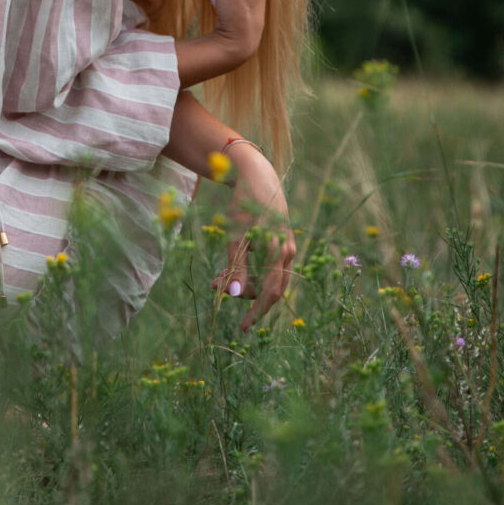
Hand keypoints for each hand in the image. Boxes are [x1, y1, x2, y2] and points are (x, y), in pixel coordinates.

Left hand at [209, 144, 294, 330]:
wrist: (258, 177)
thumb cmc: (244, 204)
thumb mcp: (235, 236)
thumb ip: (236, 266)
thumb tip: (234, 294)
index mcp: (277, 251)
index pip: (270, 293)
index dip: (256, 312)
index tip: (242, 327)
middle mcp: (286, 251)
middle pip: (270, 288)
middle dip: (245, 294)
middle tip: (216, 287)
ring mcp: (286, 246)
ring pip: (268, 277)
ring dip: (245, 282)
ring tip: (218, 276)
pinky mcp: (281, 241)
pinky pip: (269, 266)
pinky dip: (252, 270)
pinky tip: (232, 265)